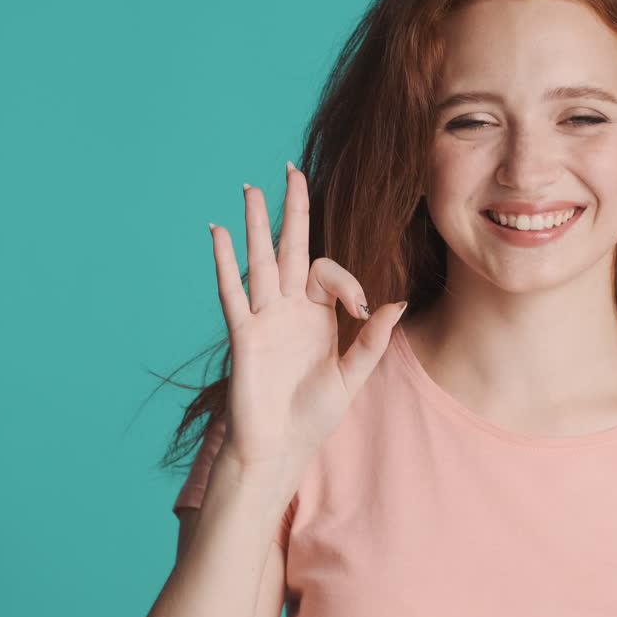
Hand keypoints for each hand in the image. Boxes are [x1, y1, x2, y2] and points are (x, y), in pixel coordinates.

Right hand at [207, 161, 406, 472]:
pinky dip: (225, 262)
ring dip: (255, 224)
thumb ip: (372, 340)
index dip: (348, 280)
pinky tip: (219, 232)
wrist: (280, 447)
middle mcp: (289, 309)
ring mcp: (264, 319)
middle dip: (292, 209)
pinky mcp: (244, 335)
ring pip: (260, 261)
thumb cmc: (314, 415)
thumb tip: (398, 303)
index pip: (327, 272)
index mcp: (318, 315)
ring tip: (250, 188)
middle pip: (291, 248)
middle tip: (290, 169)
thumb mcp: (352, 375)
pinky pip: (233, 292)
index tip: (362, 309)